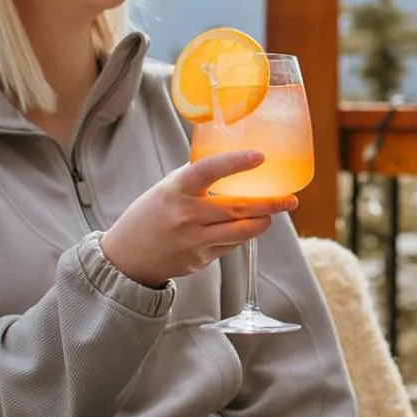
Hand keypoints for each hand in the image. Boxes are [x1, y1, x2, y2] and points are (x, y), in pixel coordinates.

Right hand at [98, 150, 297, 287]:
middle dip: (270, 204)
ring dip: (262, 222)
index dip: (235, 163)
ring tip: (272, 214)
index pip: (209, 171)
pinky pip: (231, 245)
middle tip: (290, 199)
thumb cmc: (151, 215)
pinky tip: (243, 229)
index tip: (260, 156)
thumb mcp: (167, 188)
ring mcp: (193, 240)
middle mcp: (186, 215)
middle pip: (238, 208)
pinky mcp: (200, 260)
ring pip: (242, 231)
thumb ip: (196, 176)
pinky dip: (241, 235)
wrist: (126, 257)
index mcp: (176, 190)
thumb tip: (231, 158)